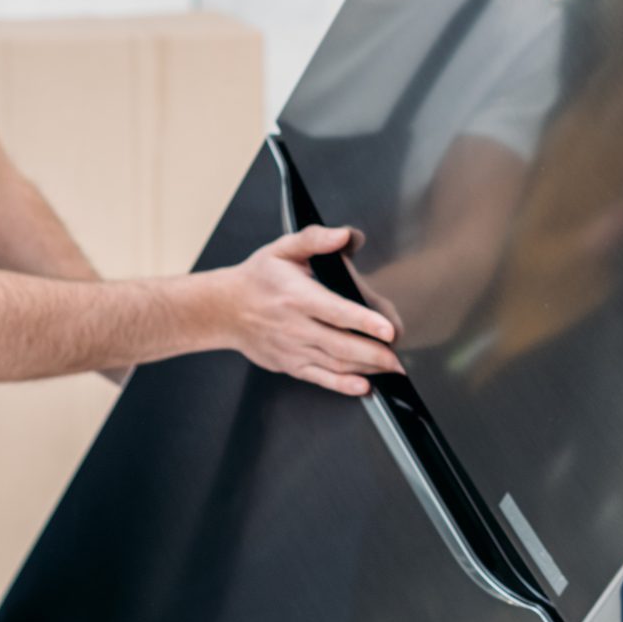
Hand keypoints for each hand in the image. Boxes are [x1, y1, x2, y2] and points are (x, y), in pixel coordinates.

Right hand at [215, 224, 402, 395]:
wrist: (224, 310)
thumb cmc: (258, 278)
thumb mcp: (283, 248)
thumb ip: (316, 239)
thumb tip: (345, 235)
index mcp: (297, 296)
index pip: (336, 311)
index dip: (364, 321)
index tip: (388, 329)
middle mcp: (296, 326)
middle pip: (341, 345)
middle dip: (375, 354)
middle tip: (399, 356)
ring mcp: (293, 349)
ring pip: (335, 364)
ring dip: (367, 369)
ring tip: (392, 368)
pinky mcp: (290, 365)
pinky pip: (320, 378)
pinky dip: (343, 385)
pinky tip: (364, 386)